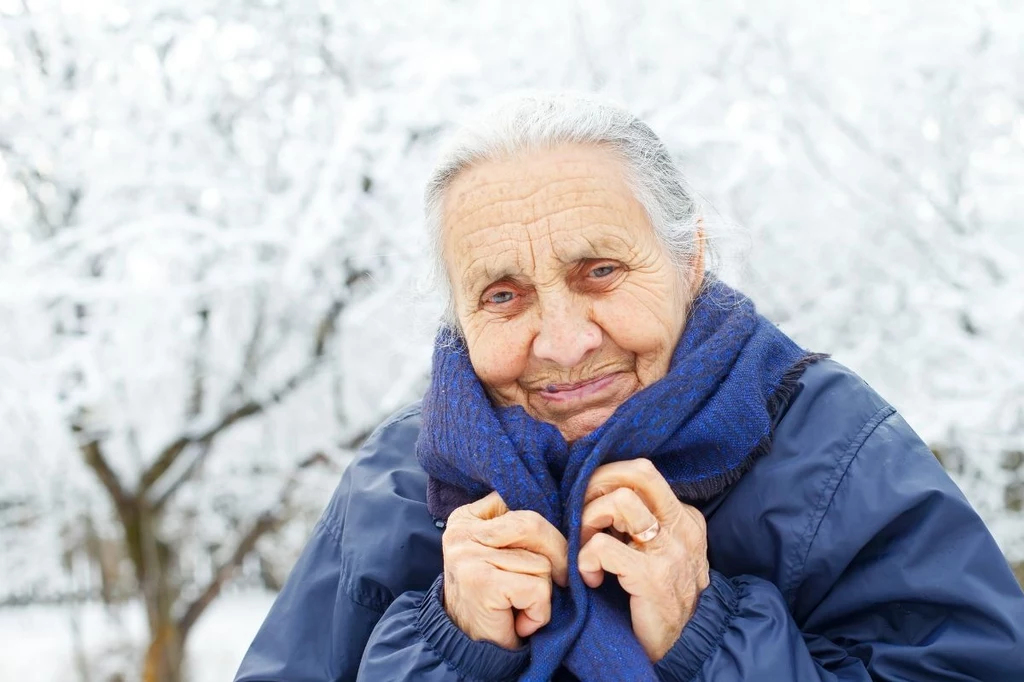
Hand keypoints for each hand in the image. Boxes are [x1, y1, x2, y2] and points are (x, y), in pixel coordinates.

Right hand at [442, 491, 568, 648]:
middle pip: (534, 524)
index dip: (546, 529)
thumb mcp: (503, 554)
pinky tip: (521, 621)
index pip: (521, 501)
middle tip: (558, 582)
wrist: (470, 651)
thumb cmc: (495, 599)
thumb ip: (521, 530)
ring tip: (522, 606)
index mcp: (467, 517)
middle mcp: (462, 532)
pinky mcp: (482, 582)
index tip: (546, 553)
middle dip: (557, 555)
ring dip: (543, 592)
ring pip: (540, 561)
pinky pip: (536, 588)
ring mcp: (469, 555)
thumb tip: (570, 515)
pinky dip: (539, 611)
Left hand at [578, 459, 709, 661]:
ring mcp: (671, 551)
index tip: (589, 506)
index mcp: (684, 518)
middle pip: (638, 472)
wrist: (681, 651)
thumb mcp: (655, 553)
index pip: (642, 473)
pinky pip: (603, 547)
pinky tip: (590, 579)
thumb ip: (636, 524)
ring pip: (620, 501)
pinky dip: (585, 560)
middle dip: (597, 484)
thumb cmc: (655, 599)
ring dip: (589, 520)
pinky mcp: (653, 576)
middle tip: (582, 513)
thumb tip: (594, 494)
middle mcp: (683, 528)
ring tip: (585, 547)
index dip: (606, 482)